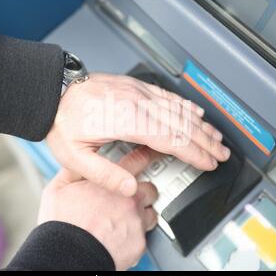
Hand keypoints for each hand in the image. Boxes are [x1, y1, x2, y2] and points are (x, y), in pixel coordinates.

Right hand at [38, 146, 159, 270]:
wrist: (66, 257)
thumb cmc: (62, 226)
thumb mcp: (58, 189)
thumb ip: (72, 171)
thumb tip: (76, 163)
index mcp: (112, 183)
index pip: (138, 161)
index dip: (143, 157)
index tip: (146, 156)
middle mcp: (129, 200)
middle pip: (150, 189)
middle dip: (141, 193)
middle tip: (128, 199)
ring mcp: (136, 222)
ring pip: (150, 214)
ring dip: (140, 216)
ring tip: (123, 221)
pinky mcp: (139, 244)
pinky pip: (144, 237)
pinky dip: (134, 237)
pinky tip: (119, 237)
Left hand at [47, 73, 230, 195]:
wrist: (53, 92)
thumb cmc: (62, 121)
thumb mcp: (74, 157)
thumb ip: (104, 175)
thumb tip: (131, 188)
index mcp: (124, 121)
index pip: (169, 138)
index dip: (193, 152)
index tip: (209, 162)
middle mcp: (135, 103)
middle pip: (180, 123)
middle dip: (205, 140)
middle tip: (222, 153)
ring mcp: (136, 92)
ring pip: (177, 108)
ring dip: (200, 124)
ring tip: (216, 137)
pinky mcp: (134, 87)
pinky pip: (166, 95)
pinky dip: (184, 105)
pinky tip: (195, 112)